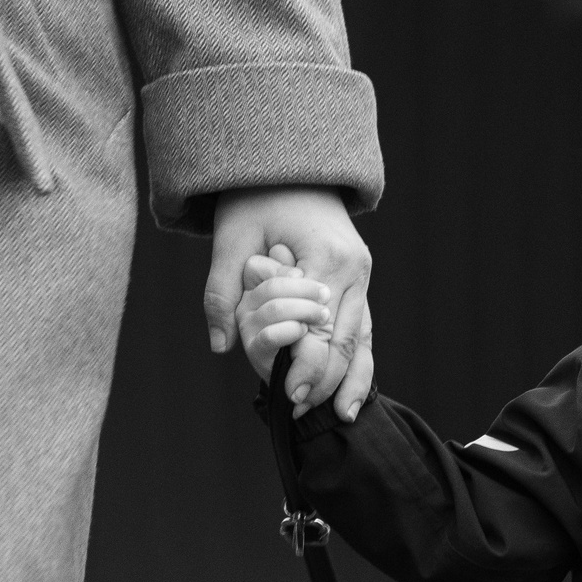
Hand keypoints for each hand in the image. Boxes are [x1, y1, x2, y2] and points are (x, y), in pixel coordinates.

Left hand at [205, 186, 373, 418]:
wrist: (291, 165)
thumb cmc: (256, 197)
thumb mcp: (230, 238)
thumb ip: (222, 291)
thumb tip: (219, 343)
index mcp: (326, 257)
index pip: (317, 326)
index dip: (304, 365)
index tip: (287, 395)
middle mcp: (354, 269)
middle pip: (344, 340)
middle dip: (323, 380)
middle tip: (299, 410)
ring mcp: (362, 275)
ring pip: (362, 339)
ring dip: (348, 379)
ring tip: (338, 416)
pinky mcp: (359, 280)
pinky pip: (361, 328)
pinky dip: (356, 362)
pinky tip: (349, 393)